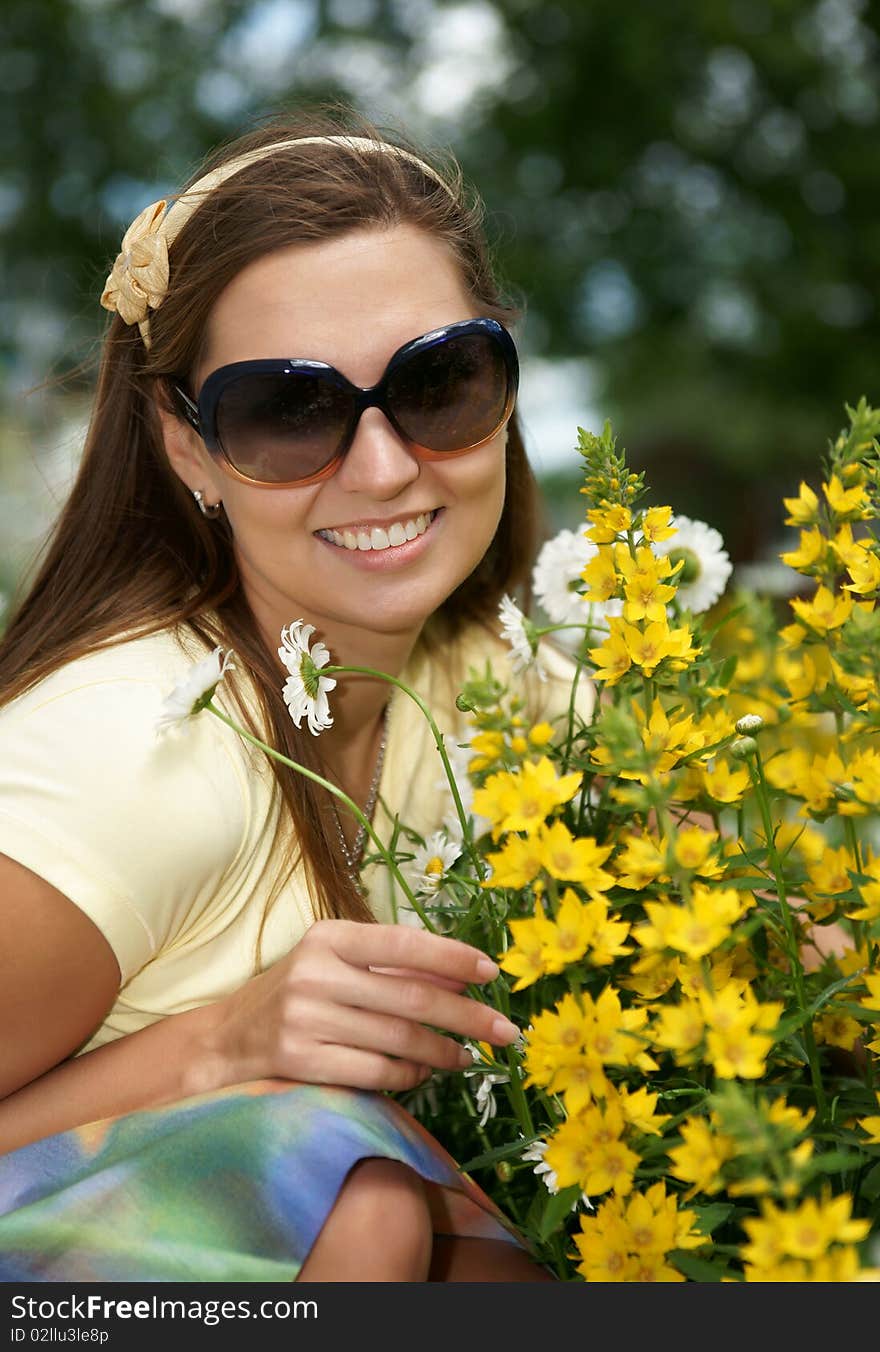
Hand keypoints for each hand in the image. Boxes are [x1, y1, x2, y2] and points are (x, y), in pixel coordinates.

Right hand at [209, 919, 517, 1093]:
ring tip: (466, 1057)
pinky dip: (408, 1076)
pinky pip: (375, 1073)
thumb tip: (464, 981)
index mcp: (328, 938)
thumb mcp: (335, 965)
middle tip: (505, 1031)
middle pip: (410, 997)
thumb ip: (392, 967)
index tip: (491, 973)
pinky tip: (423, 1074)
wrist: (225, 1041)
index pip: (403, 943)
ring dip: (442, 1051)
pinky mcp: (300, 1062)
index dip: (452, 957)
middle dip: (466, 1016)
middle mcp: (315, 973)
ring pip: (397, 1039)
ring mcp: (305, 1019)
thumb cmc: (297, 995)